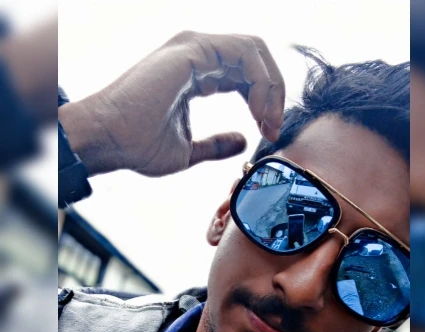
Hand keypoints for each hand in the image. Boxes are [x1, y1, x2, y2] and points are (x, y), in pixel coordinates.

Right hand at [58, 31, 284, 176]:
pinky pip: (245, 53)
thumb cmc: (138, 147)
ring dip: (271, 87)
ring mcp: (195, 48)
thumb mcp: (189, 150)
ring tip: (268, 121)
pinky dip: (261, 81)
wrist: (110, 141)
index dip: (264, 102)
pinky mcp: (194, 50)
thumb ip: (216, 144)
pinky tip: (257, 111)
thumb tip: (244, 141)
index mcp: (196, 73)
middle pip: (255, 59)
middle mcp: (198, 54)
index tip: (268, 133)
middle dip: (274, 93)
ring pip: (255, 51)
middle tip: (274, 128)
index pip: (245, 75)